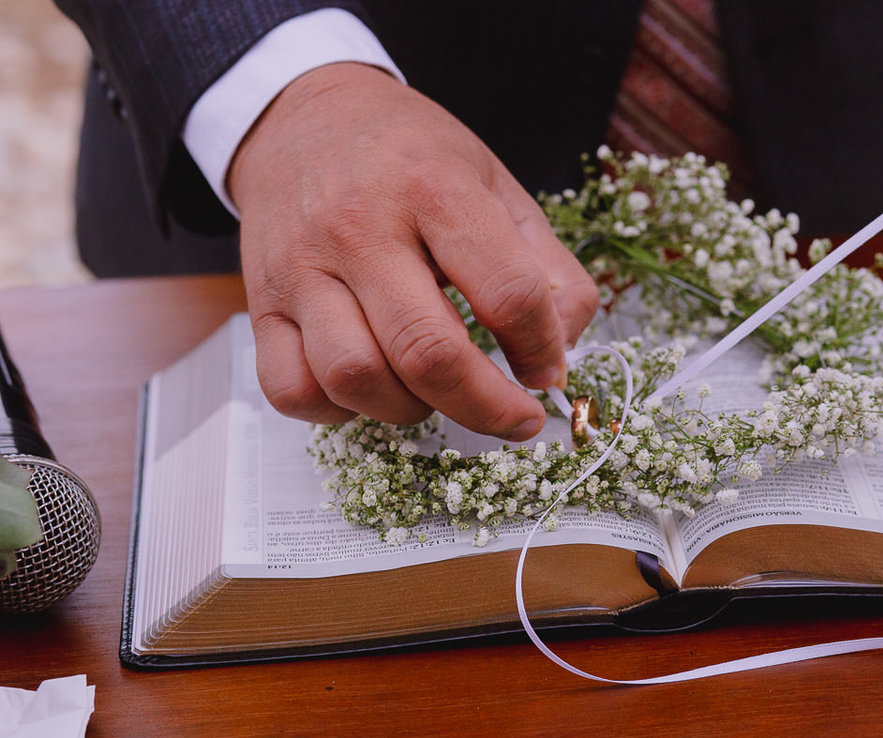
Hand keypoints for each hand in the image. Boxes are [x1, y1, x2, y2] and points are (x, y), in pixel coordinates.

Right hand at [228, 63, 597, 439]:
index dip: (542, 349)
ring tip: (435, 392)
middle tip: (514, 418)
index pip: (507, 293)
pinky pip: (291, 389)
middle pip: (428, 353)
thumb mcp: (495, 185)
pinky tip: (372, 388)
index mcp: (435, 191)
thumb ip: (547, 266)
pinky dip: (338, 411)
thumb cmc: (410, 159)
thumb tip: (561, 350)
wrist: (303, 115)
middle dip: (486, 407)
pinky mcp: (262, 304)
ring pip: (355, 378)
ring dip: (409, 409)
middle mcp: (361, 229)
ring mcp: (301, 270)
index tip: (548, 372)